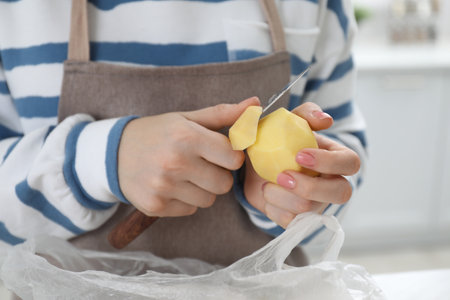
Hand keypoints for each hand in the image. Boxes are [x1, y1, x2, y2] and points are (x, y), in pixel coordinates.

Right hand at [118, 97, 260, 216]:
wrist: (113, 153)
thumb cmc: (157, 133)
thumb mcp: (187, 118)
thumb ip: (223, 113)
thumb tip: (257, 104)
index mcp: (186, 137)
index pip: (234, 158)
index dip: (230, 156)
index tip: (220, 152)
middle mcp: (175, 163)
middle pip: (224, 184)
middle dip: (218, 175)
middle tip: (201, 164)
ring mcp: (164, 187)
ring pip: (209, 200)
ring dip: (203, 189)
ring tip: (184, 175)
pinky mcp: (155, 206)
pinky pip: (190, 210)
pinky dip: (186, 200)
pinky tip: (172, 186)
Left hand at [244, 102, 360, 227]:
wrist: (254, 166)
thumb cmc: (277, 140)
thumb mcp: (286, 121)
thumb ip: (306, 114)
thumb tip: (326, 120)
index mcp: (336, 158)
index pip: (350, 163)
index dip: (329, 162)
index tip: (299, 155)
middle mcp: (332, 184)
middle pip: (341, 193)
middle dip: (309, 186)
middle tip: (281, 176)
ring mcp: (319, 204)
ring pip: (310, 209)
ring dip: (282, 197)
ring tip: (266, 185)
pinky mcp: (301, 220)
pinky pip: (293, 222)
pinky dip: (274, 209)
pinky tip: (267, 196)